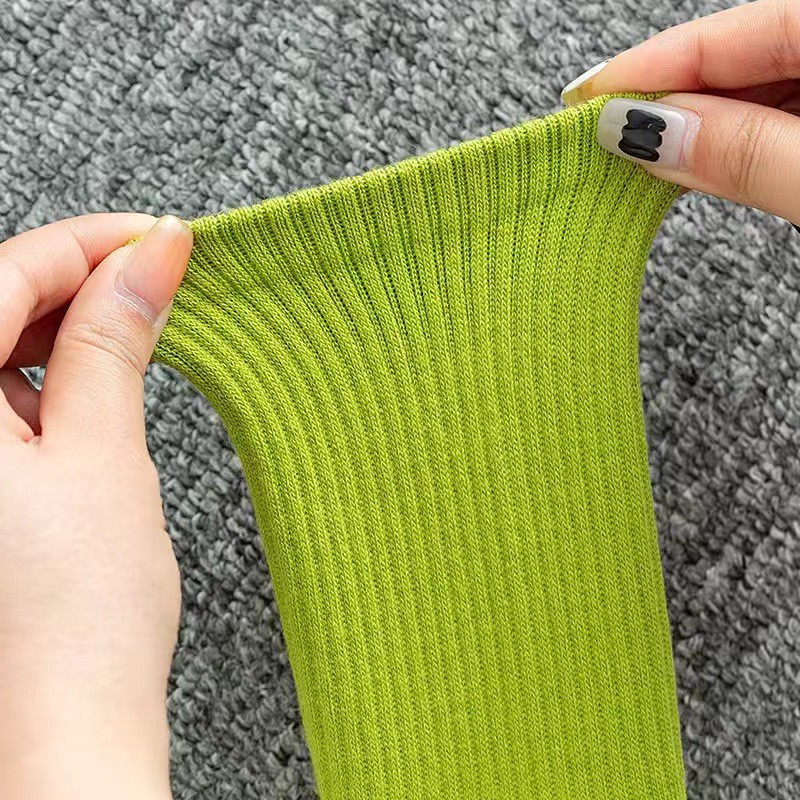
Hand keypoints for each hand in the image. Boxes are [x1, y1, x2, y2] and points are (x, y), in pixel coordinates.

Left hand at [0, 214, 192, 799]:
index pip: (0, 277)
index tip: (160, 236)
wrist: (67, 730)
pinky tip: (96, 386)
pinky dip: (52, 378)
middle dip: (80, 284)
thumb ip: (114, 341)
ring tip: (139, 333)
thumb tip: (152, 258)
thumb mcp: (104, 453)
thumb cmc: (78, 619)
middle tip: (160, 277)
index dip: (89, 245)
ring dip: (67, 331)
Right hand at [561, 0, 799, 226]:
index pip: (722, 36)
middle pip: (737, 59)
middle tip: (600, 137)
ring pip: (760, 91)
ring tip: (641, 157)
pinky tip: (705, 158)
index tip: (582, 103)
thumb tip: (651, 134)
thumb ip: (746, 151)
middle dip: (666, 102)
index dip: (643, 70)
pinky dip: (741, 141)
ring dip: (699, 128)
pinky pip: (786, 116)